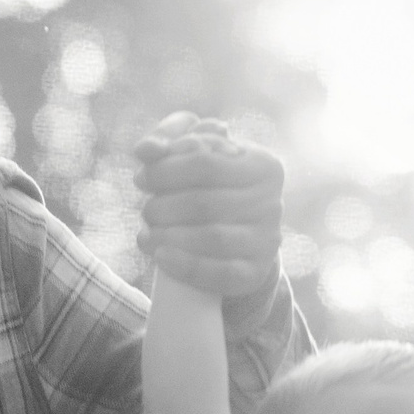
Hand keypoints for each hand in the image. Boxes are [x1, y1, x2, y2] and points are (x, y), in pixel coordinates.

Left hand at [134, 113, 284, 297]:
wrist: (238, 234)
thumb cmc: (210, 184)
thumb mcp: (193, 152)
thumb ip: (168, 140)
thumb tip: (145, 150)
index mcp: (262, 163)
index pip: (205, 161)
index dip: (165, 171)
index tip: (141, 179)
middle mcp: (272, 201)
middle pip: (205, 202)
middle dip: (163, 207)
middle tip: (146, 211)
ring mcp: (267, 239)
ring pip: (213, 237)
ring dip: (169, 237)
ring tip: (146, 235)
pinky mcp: (257, 272)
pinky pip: (222, 273)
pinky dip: (186, 266)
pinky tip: (161, 257)